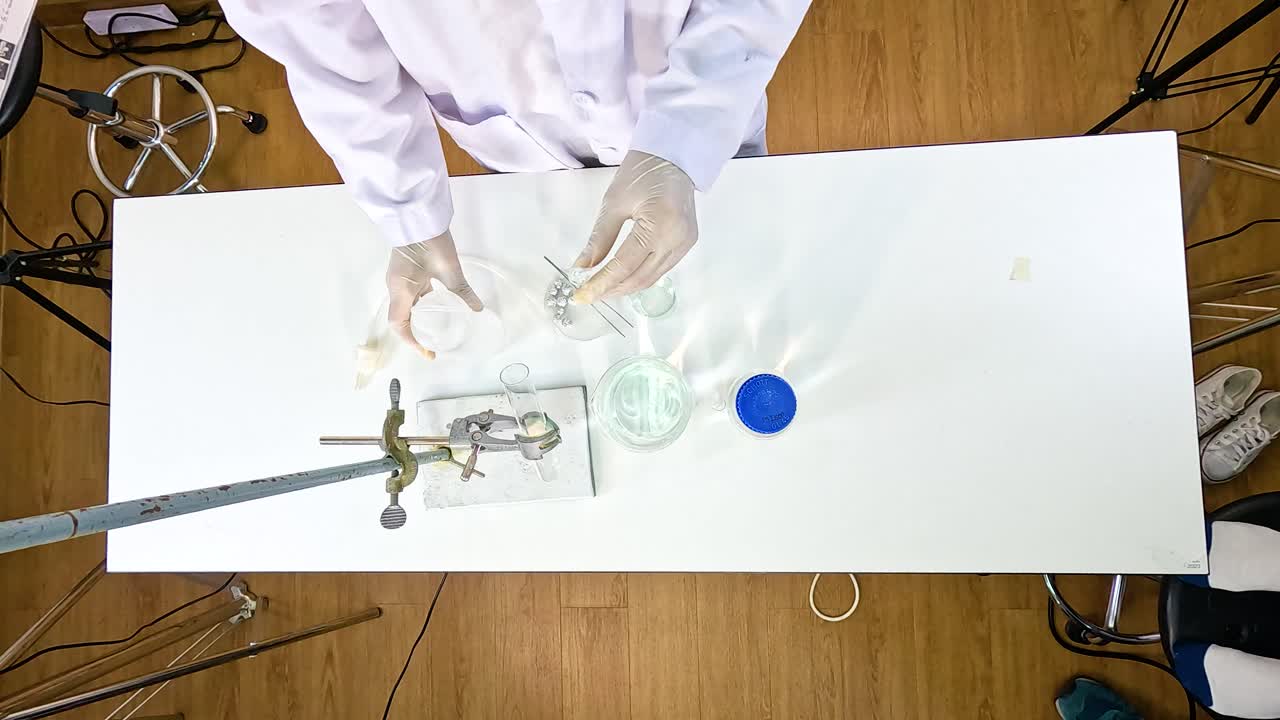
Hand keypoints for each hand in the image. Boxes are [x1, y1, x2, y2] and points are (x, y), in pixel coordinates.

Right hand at [386, 231, 483, 358]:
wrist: (417, 216)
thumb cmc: (430, 243)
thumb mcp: (449, 270)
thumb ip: (462, 291)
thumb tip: (477, 309)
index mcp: (401, 290)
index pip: (399, 324)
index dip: (411, 341)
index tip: (427, 352)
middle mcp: (396, 287)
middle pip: (401, 317)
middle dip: (415, 334)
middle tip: (432, 344)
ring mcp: (400, 279)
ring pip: (406, 306)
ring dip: (418, 319)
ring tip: (436, 329)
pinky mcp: (407, 271)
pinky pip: (411, 294)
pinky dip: (422, 304)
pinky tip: (438, 306)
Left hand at [572, 151, 696, 303]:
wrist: (672, 157)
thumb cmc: (643, 171)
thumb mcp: (614, 203)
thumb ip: (598, 240)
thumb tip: (581, 267)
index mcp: (660, 224)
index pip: (625, 265)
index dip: (601, 283)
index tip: (582, 295)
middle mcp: (677, 238)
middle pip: (640, 277)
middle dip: (612, 290)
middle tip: (588, 295)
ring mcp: (685, 243)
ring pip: (651, 278)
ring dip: (625, 287)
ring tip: (602, 289)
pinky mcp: (687, 244)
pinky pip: (661, 269)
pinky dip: (640, 277)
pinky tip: (622, 278)